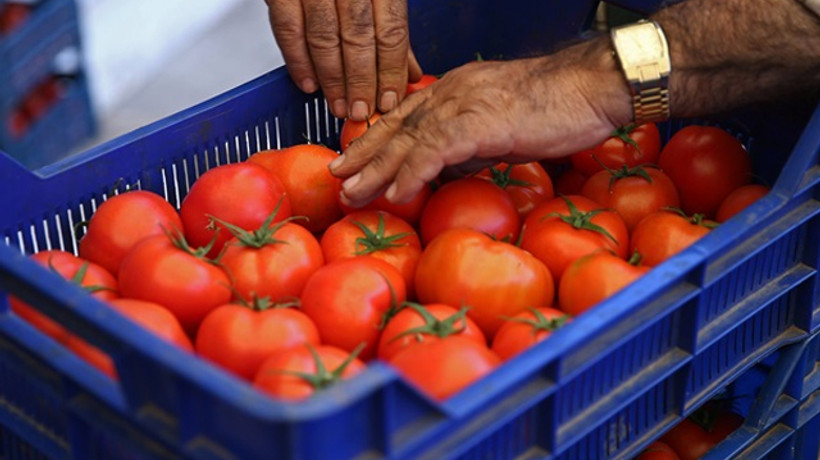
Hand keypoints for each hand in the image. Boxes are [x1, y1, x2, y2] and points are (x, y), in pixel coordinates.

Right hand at [265, 0, 422, 120]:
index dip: (391, 70)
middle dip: (361, 82)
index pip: (391, 30)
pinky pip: (288, 28)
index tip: (390, 99)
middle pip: (358, 38)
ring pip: (324, 37)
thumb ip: (392, 24)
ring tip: (338, 105)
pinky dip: (297, 60)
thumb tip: (409, 70)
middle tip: (362, 111)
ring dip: (332, 78)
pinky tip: (308, 83)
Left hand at [329, 39, 633, 205]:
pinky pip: (436, 150)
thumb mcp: (502, 128)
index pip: (404, 115)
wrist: (591, 86)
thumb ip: (469, 144)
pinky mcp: (479, 122)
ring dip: (378, 170)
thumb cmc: (557, 107)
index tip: (354, 158)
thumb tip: (445, 168)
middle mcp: (450, 92)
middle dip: (364, 154)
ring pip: (408, 139)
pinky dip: (413, 174)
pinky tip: (397, 194)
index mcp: (455, 90)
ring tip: (354, 194)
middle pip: (396, 126)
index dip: (376, 138)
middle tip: (338, 178)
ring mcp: (463, 105)